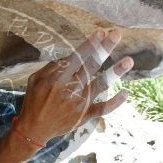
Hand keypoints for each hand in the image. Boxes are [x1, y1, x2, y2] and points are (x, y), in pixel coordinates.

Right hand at [16, 29, 132, 144]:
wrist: (34, 129)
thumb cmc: (34, 101)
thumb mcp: (35, 80)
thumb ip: (52, 67)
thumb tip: (70, 56)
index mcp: (56, 79)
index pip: (76, 58)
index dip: (89, 45)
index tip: (101, 33)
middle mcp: (70, 90)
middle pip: (90, 66)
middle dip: (104, 49)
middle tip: (117, 35)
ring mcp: (80, 104)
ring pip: (100, 85)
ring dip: (115, 72)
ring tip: (129, 60)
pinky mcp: (85, 116)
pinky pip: (103, 108)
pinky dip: (115, 102)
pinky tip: (126, 92)